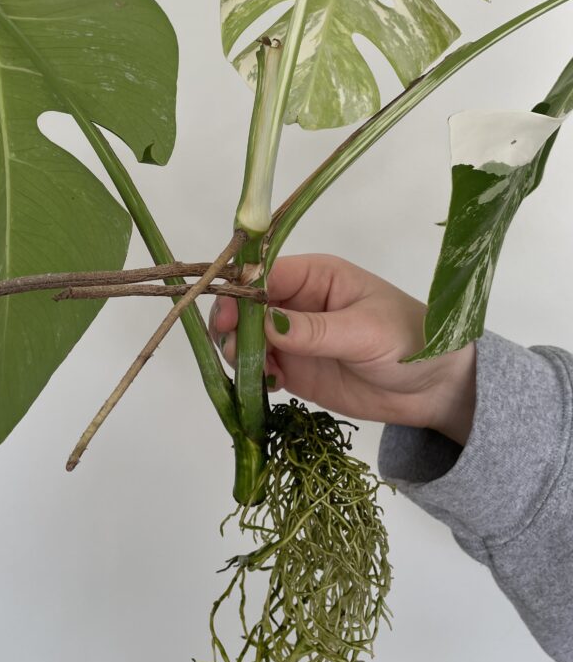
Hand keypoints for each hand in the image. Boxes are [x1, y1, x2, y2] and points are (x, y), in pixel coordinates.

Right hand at [210, 254, 476, 445]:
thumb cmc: (411, 342)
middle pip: (245, 305)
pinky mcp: (295, 368)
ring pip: (245, 337)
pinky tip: (272, 385)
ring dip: (239, 352)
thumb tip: (264, 324)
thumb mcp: (365, 333)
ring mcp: (293, 336)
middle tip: (233, 351)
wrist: (436, 387)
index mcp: (316, 276)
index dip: (239, 292)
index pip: (264, 274)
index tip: (226, 318)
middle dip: (231, 324)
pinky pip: (260, 367)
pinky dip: (254, 375)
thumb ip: (313, 330)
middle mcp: (297, 301)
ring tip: (257, 371)